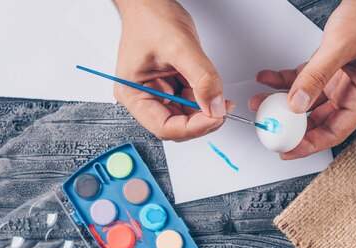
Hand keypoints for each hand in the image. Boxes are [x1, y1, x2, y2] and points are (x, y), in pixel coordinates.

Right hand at [113, 0, 233, 140]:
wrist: (151, 2)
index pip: (164, 127)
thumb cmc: (152, 18)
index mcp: (133, 93)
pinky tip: (214, 92)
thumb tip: (215, 107)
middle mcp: (143, 97)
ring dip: (205, 112)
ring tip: (220, 98)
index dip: (192, 127)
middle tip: (222, 111)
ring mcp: (157, 93)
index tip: (215, 118)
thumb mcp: (180, 47)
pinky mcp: (170, 87)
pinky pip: (190, 103)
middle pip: (176, 126)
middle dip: (201, 121)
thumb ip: (202, 79)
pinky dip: (205, 101)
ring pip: (186, 117)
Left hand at [249, 0, 355, 158]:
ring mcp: (340, 82)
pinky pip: (304, 81)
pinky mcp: (330, 68)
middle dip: (291, 125)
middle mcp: (352, 93)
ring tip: (261, 102)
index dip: (309, 145)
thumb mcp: (340, 47)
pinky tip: (269, 79)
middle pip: (318, 121)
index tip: (287, 150)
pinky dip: (285, 81)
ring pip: (307, 102)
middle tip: (269, 128)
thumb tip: (296, 103)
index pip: (334, 132)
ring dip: (283, 102)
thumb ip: (316, 76)